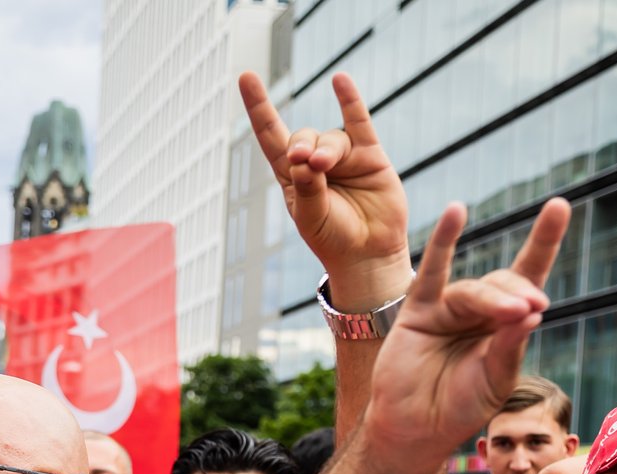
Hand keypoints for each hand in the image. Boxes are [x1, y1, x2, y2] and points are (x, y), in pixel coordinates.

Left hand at [241, 71, 411, 309]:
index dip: (258, 107)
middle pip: (302, 136)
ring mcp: (343, 156)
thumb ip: (306, 188)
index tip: (246, 77)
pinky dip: (350, 100)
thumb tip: (303, 158)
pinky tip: (340, 81)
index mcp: (291, 175)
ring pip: (331, 138)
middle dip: (301, 145)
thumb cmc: (332, 239)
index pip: (270, 135)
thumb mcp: (311, 217)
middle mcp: (315, 161)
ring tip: (324, 166)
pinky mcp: (370, 155)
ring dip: (326, 149)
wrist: (368, 254)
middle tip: (305, 162)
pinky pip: (358, 121)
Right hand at [366, 199, 567, 454]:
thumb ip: (510, 346)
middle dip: (518, 294)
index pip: (530, 279)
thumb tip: (532, 310)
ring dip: (494, 298)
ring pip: (474, 290)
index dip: (544, 243)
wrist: (414, 431)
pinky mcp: (417, 312)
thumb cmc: (459, 409)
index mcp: (505, 326)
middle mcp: (479, 312)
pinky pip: (432, 272)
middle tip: (529, 311)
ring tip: (513, 312)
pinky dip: (444, 241)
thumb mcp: (495, 380)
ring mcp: (447, 309)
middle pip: (505, 285)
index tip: (559, 206)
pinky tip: (457, 212)